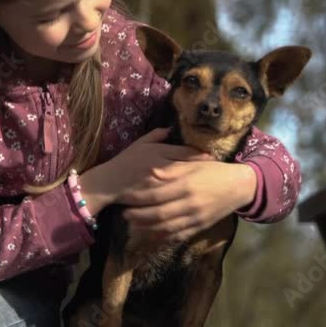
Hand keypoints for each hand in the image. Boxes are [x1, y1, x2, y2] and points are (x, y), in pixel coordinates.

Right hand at [77, 128, 214, 215]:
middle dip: (203, 169)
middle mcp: (160, 166)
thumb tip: (172, 128)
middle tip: (217, 170)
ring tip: (209, 184)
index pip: (185, 152)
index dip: (200, 155)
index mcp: (157, 151)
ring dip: (197, 183)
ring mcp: (159, 184)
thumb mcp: (139, 144)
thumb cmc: (124, 162)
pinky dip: (186, 196)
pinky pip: (175, 196)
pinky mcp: (156, 198)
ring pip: (184, 183)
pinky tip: (195, 197)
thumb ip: (156, 135)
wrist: (108, 183)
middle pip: (189, 167)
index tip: (211, 157)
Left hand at [119, 160, 257, 242]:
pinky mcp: (200, 227)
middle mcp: (190, 204)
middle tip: (124, 214)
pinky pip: (178, 236)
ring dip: (147, 229)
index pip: (157, 194)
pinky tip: (150, 236)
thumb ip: (172, 169)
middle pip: (159, 214)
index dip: (138, 198)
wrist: (239, 186)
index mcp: (187, 185)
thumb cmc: (214, 170)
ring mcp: (196, 218)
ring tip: (133, 225)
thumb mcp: (194, 164)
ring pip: (167, 228)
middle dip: (139, 216)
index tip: (125, 196)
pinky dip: (162, 238)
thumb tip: (151, 171)